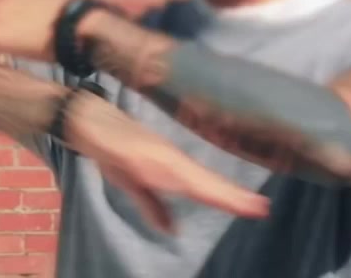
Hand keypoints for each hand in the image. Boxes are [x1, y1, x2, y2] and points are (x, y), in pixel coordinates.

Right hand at [64, 91, 269, 233]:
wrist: (87, 119)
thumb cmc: (111, 148)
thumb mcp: (133, 184)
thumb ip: (153, 206)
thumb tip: (173, 230)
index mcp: (172, 166)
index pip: (206, 186)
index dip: (230, 197)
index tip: (258, 207)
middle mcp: (171, 159)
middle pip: (206, 183)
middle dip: (233, 197)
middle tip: (263, 208)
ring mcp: (158, 155)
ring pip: (194, 179)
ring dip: (219, 192)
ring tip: (245, 203)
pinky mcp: (141, 154)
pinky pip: (169, 172)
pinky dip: (188, 183)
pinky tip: (203, 190)